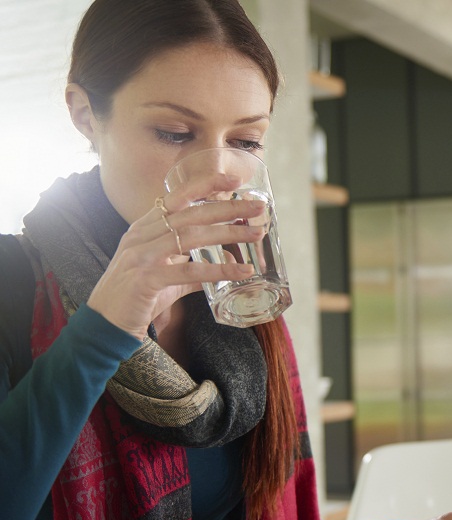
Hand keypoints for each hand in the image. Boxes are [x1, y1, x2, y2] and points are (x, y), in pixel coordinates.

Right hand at [86, 177, 262, 338]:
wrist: (105, 323)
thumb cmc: (137, 296)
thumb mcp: (168, 276)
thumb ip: (196, 267)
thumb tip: (228, 262)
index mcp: (145, 228)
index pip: (177, 197)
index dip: (206, 184)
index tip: (234, 179)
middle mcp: (142, 235)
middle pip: (190, 213)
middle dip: (227, 207)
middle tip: (259, 206)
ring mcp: (142, 255)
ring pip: (191, 236)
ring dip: (228, 233)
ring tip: (256, 233)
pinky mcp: (146, 279)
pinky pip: (188, 271)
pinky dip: (218, 270)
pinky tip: (242, 271)